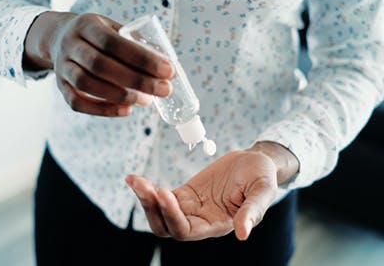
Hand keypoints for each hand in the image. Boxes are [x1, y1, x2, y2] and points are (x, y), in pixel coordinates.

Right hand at [24, 12, 173, 116]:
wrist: (59, 38)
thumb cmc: (98, 36)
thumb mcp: (114, 29)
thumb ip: (137, 44)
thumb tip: (168, 65)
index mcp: (87, 25)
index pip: (114, 42)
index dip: (142, 58)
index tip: (168, 71)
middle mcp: (70, 45)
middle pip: (101, 65)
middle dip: (137, 80)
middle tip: (164, 90)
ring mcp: (62, 67)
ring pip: (87, 85)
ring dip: (120, 96)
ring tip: (147, 101)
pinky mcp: (60, 87)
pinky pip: (77, 103)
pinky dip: (103, 110)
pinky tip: (126, 110)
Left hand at [126, 142, 298, 240]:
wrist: (254, 163)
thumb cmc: (262, 177)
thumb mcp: (263, 191)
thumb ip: (253, 211)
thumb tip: (243, 234)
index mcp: (216, 224)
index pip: (186, 231)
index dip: (172, 216)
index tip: (164, 192)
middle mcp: (200, 221)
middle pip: (166, 226)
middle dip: (151, 208)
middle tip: (142, 185)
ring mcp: (190, 207)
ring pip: (159, 213)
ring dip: (145, 199)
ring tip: (134, 180)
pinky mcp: (184, 193)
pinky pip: (161, 196)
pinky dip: (147, 189)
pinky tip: (135, 178)